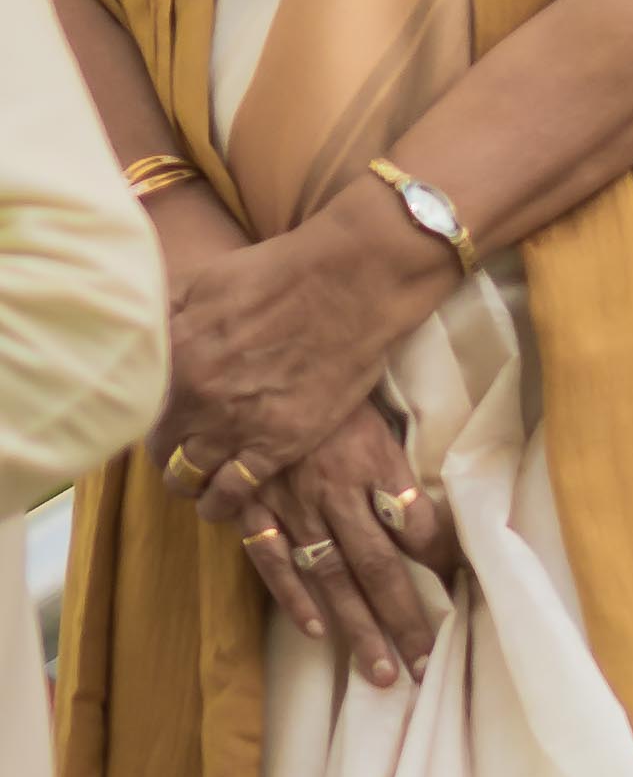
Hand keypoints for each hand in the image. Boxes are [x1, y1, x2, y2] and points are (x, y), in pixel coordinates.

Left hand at [158, 182, 452, 515]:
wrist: (351, 283)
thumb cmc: (281, 271)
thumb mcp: (206, 278)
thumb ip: (166, 310)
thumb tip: (140, 325)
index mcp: (174, 353)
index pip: (136, 404)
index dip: (143, 415)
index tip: (155, 419)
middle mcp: (197, 396)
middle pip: (159, 446)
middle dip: (164, 453)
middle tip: (175, 454)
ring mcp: (236, 424)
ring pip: (188, 476)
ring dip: (187, 483)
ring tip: (194, 485)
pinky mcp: (279, 445)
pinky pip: (233, 492)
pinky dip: (221, 503)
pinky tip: (220, 504)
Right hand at [231, 397, 459, 687]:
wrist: (260, 361)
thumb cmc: (329, 384)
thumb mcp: (376, 410)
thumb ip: (395, 462)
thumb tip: (425, 513)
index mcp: (374, 462)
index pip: (418, 524)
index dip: (442, 559)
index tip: (461, 590)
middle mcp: (337, 492)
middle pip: (379, 567)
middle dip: (404, 618)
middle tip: (425, 665)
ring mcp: (292, 505)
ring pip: (332, 577)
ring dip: (357, 627)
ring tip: (383, 671)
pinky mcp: (253, 507)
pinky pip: (273, 560)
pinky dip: (293, 597)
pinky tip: (315, 631)